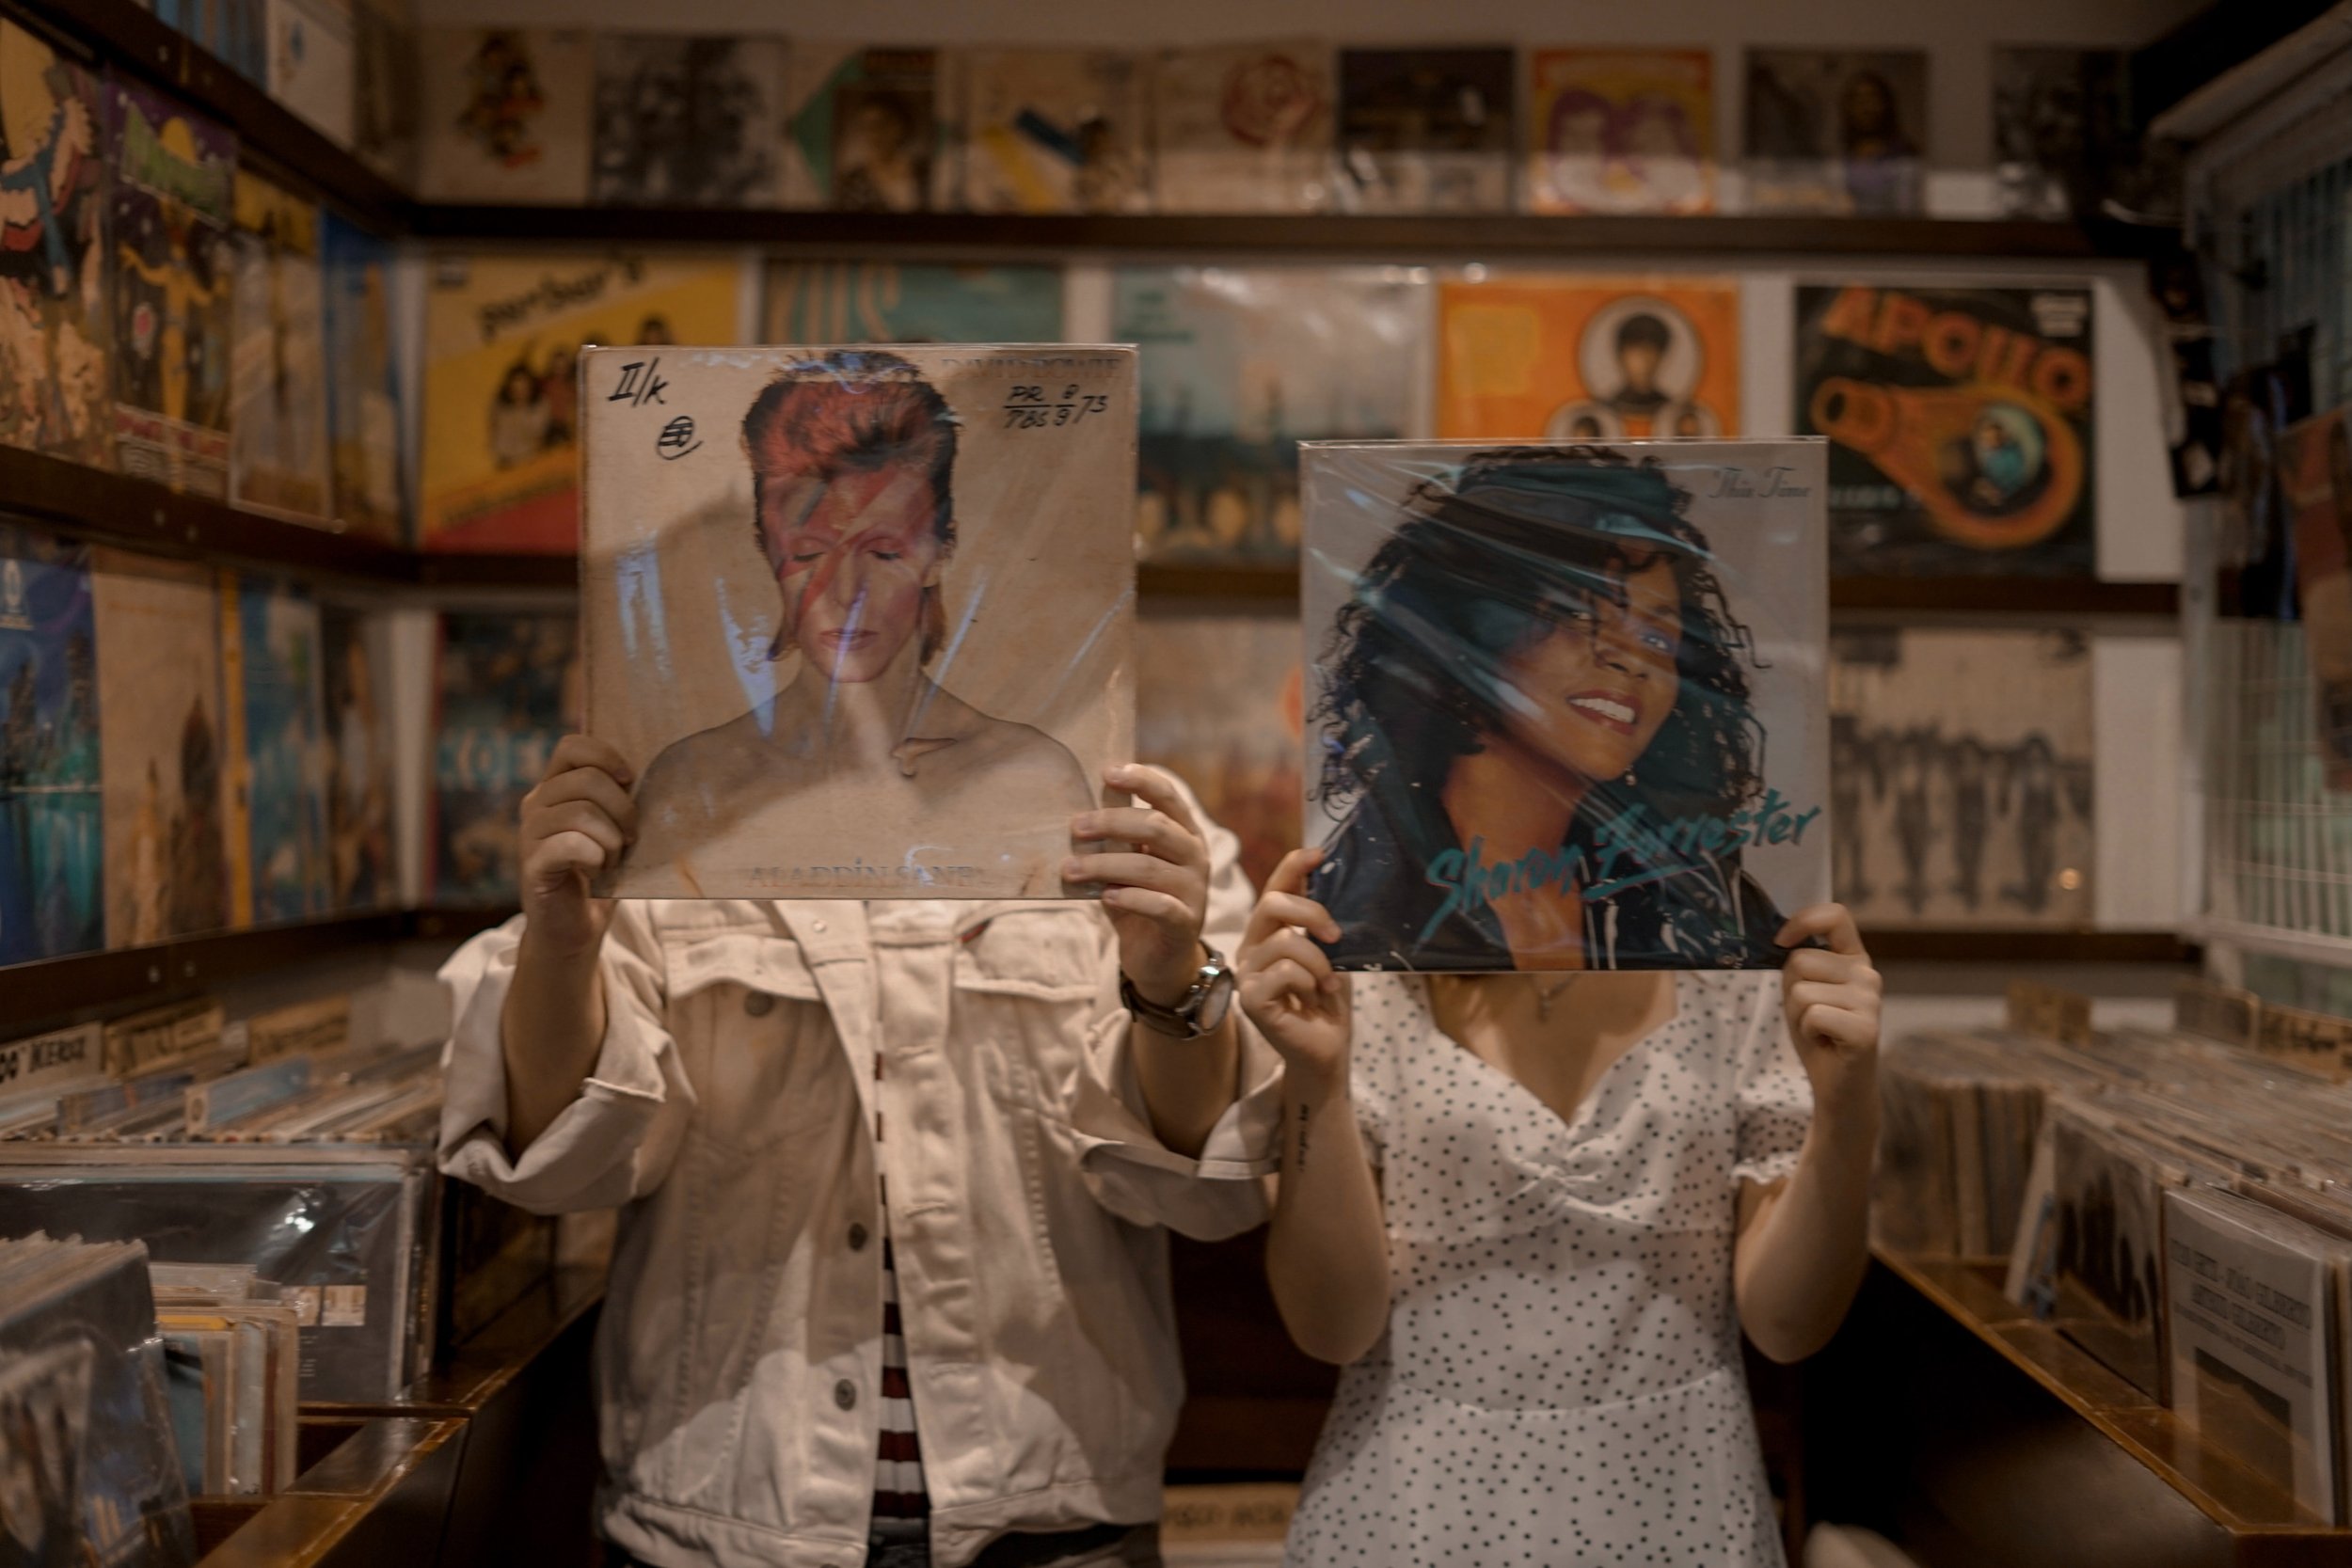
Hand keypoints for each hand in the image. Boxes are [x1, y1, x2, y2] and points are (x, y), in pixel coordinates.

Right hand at [518, 734, 638, 961]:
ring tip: (611, 860)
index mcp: (554, 787)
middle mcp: (535, 805)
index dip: (605, 756)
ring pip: (581, 812)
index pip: (571, 746)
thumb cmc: (601, 873)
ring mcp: (529, 834)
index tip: (630, 781)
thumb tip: (654, 771)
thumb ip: (620, 797)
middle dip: (622, 809)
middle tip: (630, 839)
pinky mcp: (532, 865)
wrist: (575, 927)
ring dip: (611, 839)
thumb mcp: (614, 826)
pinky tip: (595, 872)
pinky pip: (570, 844)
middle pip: (587, 780)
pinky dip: (595, 857)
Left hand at [1066, 764, 1211, 1004]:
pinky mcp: (1186, 923)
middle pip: (1156, 828)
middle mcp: (1196, 856)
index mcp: (1184, 833)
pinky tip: (1105, 897)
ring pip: (1150, 867)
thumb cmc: (1137, 901)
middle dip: (1112, 823)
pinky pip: (1160, 906)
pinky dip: (1130, 898)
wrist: (1159, 959)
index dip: (1141, 780)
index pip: (1168, 796)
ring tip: (1070, 869)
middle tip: (1075, 827)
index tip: (1107, 772)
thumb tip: (1083, 801)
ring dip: (1104, 865)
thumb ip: (1114, 837)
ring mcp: (1195, 890)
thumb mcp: (1124, 864)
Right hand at [1236, 850, 1351, 1089]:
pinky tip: (1313, 997)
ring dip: (1318, 962)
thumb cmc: (1327, 1000)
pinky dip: (1308, 981)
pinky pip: (1283, 972)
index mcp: (1268, 933)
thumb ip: (1320, 921)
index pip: (1274, 889)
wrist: (1327, 1049)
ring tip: (1328, 983)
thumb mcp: (1330, 951)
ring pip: (1284, 942)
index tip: (1320, 854)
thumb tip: (1326, 875)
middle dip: (1312, 913)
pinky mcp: (1250, 1000)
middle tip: (1336, 936)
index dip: (1293, 867)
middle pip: (1271, 905)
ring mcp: (1247, 974)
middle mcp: (1251, 949)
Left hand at [1774, 903, 1880, 1110]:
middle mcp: (1867, 974)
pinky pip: (1811, 1014)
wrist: (1839, 1085)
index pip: (1835, 916)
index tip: (1781, 941)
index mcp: (1854, 959)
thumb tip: (1782, 940)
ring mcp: (1870, 1000)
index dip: (1803, 921)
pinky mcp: (1865, 1028)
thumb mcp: (1801, 991)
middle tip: (1811, 1015)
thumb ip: (1798, 964)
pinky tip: (1826, 1043)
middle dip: (1791, 990)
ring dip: (1798, 1016)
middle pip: (1801, 960)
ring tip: (1819, 1030)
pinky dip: (1806, 1032)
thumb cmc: (1818, 1035)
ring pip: (1801, 990)